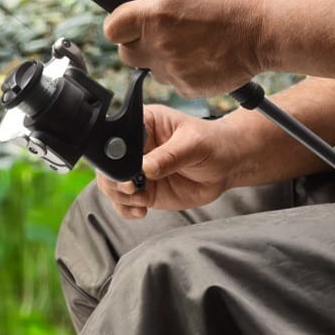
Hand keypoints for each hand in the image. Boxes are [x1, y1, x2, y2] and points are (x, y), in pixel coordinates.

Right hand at [97, 103, 247, 218]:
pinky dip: (127, 209)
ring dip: (120, 197)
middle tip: (132, 188)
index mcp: (143, 124)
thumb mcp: (194, 145)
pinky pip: (125, 202)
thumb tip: (146, 168)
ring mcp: (139, 170)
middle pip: (108, 164)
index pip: (116, 136)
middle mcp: (136, 148)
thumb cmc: (213, 143)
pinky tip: (142, 211)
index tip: (127, 168)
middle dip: (114, 180)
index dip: (115, 153)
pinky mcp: (146, 190)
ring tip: (141, 200)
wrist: (227, 166)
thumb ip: (170, 156)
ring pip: (112, 186)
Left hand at [101, 0, 268, 96]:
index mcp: (153, 15)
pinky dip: (178, 71)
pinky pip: (170, 81)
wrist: (261, 30)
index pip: (111, 29)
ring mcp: (173, 69)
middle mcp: (159, 45)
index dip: (120, 23)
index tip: (132, 20)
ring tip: (185, 41)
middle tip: (161, 30)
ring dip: (158, 57)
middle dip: (136, 42)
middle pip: (125, 53)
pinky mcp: (187, 87)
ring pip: (148, 69)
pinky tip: (197, 55)